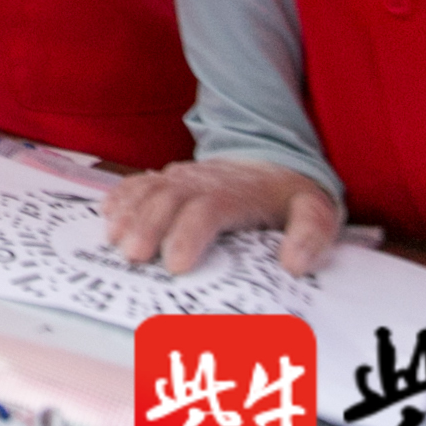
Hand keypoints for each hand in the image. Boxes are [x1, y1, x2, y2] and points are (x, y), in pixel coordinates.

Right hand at [105, 157, 341, 276]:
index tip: (177, 265)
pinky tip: (108, 216)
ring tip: (114, 241)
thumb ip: (310, 235)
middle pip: (169, 198)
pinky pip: (140, 182)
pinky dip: (121, 197)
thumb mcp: (317, 212)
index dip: (190, 235)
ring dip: (130, 213)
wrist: (274, 159)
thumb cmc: (290, 198)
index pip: (209, 209)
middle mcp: (205, 181)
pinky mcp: (169, 178)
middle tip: (133, 257)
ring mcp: (183, 177)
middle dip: (148, 225)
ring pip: (150, 189)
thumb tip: (293, 264)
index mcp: (239, 193)